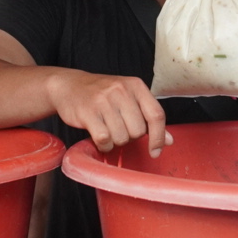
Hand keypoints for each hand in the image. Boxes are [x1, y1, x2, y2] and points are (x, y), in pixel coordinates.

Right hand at [47, 71, 171, 156]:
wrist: (69, 85)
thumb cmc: (102, 94)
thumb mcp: (128, 98)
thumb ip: (148, 117)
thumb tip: (169, 140)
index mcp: (136, 85)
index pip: (156, 114)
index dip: (159, 137)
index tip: (156, 151)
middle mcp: (121, 90)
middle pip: (138, 130)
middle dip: (130, 136)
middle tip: (119, 128)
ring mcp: (103, 100)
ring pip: (122, 137)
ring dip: (116, 141)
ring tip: (108, 130)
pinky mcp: (88, 112)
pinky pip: (104, 140)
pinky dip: (104, 145)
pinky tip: (100, 138)